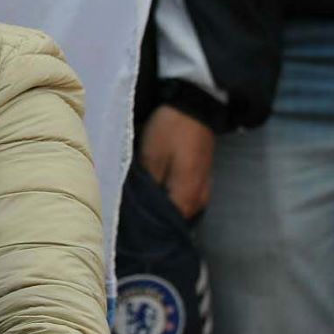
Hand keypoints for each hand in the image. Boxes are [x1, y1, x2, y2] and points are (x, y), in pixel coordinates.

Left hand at [140, 103, 215, 218]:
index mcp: (188, 195)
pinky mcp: (199, 179)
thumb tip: (140, 211)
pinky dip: (168, 199)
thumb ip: (147, 188)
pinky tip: (152, 194)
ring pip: (179, 209)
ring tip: (138, 207)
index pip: (169, 225)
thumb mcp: (150, 158)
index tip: (130, 228)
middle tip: (130, 218)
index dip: (150, 228)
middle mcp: (200, 198)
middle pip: (175, 220)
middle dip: (154, 221)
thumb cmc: (170, 131)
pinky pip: (182, 197)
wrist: (194, 105)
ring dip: (161, 210)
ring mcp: (202, 188)